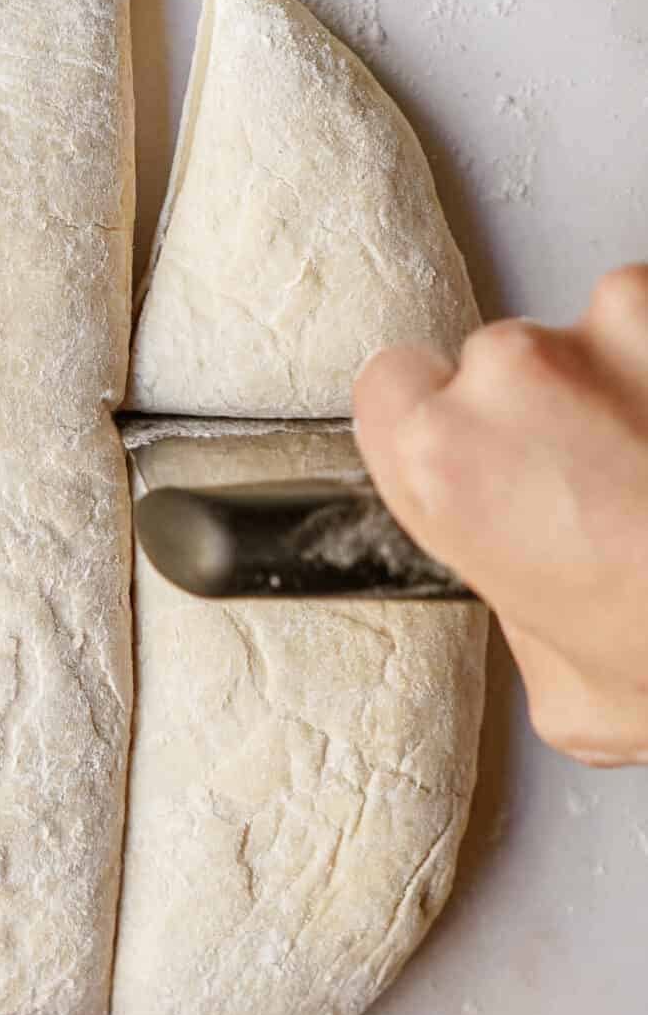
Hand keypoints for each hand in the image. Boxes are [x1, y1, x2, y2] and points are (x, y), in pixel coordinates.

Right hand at [355, 266, 647, 764]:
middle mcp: (515, 377)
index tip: (482, 451)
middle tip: (612, 493)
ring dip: (634, 386)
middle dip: (551, 416)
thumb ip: (523, 609)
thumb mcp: (564, 690)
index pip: (391, 387)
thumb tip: (545, 594)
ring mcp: (613, 323)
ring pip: (600, 331)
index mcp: (446, 465)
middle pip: (500, 362)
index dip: (438, 420)